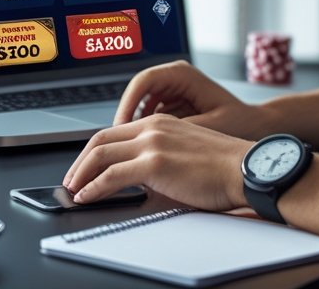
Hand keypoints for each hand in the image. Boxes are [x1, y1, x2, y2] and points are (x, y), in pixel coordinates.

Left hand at [63, 114, 251, 210]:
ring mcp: (152, 142)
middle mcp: (153, 126)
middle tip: (72, 179)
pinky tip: (87, 197)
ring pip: (101, 155)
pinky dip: (93, 188)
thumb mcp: (185, 153)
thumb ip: (160, 159)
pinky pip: (111, 175)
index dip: (94, 151)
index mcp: (161, 122)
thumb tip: (138, 180)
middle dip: (80, 161)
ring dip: (82, 174)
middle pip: (101, 139)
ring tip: (75, 190)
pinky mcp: (154, 163)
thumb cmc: (224, 168)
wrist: (246, 169)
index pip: (115, 132)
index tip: (86, 166)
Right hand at [113, 60, 272, 137]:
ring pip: (140, 106)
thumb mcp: (207, 126)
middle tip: (115, 143)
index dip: (127, 104)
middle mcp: (175, 78)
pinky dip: (142, 132)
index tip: (119, 127)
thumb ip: (178, 129)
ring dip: (131, 127)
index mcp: (183, 74)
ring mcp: (173, 91)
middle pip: (137, 93)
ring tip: (124, 151)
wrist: (258, 129)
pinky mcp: (174, 106)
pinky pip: (149, 116)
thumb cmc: (241, 124)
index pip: (143, 82)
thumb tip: (150, 139)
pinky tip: (139, 152)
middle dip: (124, 119)